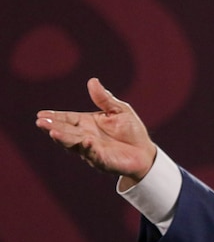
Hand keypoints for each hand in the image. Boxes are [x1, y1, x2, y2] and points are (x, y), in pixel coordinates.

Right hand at [36, 78, 156, 185]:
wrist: (145, 152)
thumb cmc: (131, 130)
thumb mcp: (119, 110)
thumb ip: (105, 99)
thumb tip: (92, 81)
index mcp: (87, 124)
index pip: (67, 119)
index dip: (55, 117)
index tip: (41, 115)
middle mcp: (85, 137)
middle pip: (66, 132)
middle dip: (53, 127)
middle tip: (40, 123)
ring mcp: (92, 150)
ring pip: (75, 144)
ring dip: (64, 139)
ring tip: (53, 133)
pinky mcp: (103, 161)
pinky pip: (94, 155)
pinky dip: (89, 149)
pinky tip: (85, 141)